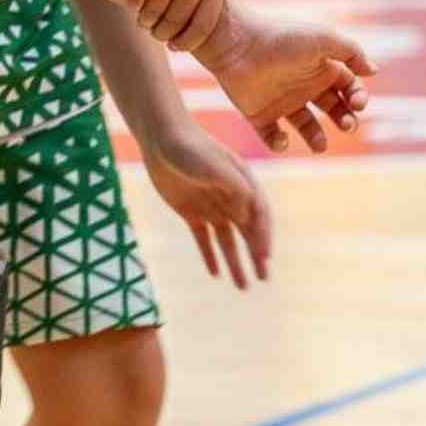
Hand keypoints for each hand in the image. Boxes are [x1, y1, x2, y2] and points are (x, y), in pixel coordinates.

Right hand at [123, 0, 277, 52]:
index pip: (204, 24)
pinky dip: (133, 7)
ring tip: (144, 21)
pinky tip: (133, 5)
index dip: (189, 40)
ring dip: (146, 22)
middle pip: (176, 22)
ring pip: (153, 14)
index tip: (177, 45)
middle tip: (156, 33)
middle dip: (164, 33)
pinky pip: (136, 1)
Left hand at [144, 122, 271, 288]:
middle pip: (248, 232)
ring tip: (244, 287)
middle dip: (257, 255)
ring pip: (227, 241)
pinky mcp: (190, 212)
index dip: (263, 236)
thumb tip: (247, 214)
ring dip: (236, 262)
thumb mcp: (214, 165)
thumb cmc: (190, 148)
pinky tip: (216, 274)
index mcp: (242, 184)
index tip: (264, 257)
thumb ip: (234, 187)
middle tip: (264, 278)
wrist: (161, 138)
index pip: (259, 215)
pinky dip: (209, 255)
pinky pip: (203, 239)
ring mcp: (210, 206)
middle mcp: (230, 197)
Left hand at [193, 0, 374, 153]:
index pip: (349, 87)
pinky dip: (278, 143)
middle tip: (347, 125)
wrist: (235, 44)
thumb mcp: (323, 39)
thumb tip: (374, 71)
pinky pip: (271, 135)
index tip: (358, 103)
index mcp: (320, 66)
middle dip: (345, 119)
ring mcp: (281, 100)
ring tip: (319, 145)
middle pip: (333, 108)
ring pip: (306, 126)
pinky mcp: (258, 114)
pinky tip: (283, 138)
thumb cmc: (282, 38)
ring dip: (316, 138)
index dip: (358, 97)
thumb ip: (352, 52)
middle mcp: (303, 84)